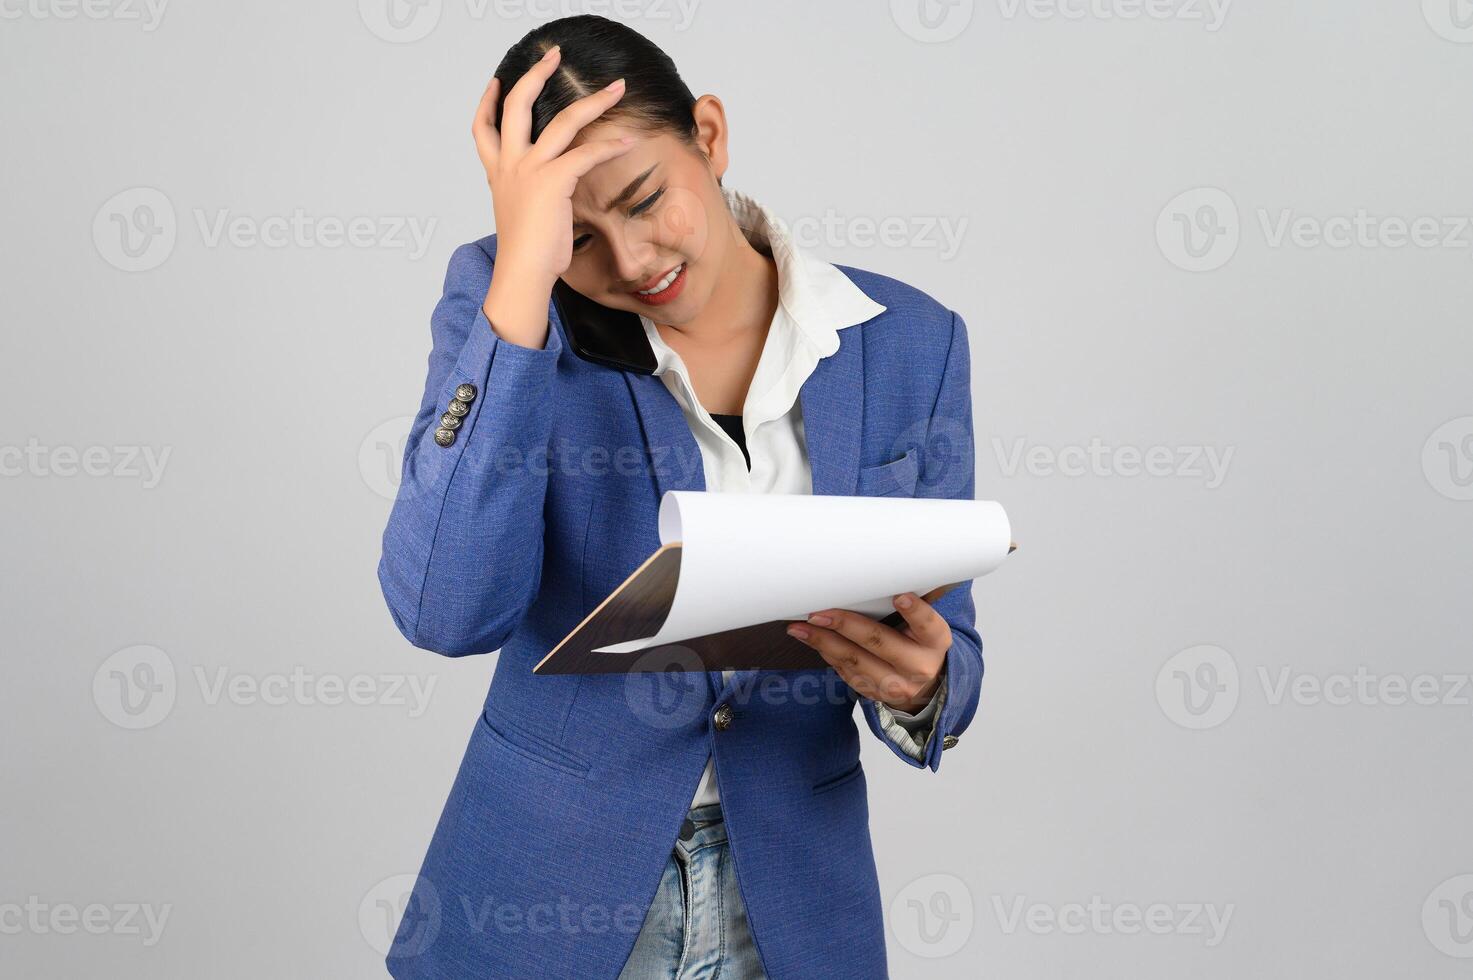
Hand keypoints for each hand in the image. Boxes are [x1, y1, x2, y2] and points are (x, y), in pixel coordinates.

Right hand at [472, 44, 637, 287]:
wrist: (522, 274)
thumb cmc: (528, 256)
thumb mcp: (523, 217)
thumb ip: (532, 196)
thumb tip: (549, 197)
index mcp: (499, 173)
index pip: (483, 129)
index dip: (487, 102)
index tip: (496, 83)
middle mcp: (510, 165)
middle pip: (517, 105)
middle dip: (536, 74)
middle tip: (553, 55)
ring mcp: (529, 169)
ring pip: (563, 120)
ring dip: (594, 100)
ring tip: (616, 88)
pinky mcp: (553, 180)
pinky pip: (588, 152)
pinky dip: (611, 144)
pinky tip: (629, 140)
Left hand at [786, 591, 952, 713]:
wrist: (925, 685)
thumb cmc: (920, 644)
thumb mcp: (926, 625)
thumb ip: (913, 603)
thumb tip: (895, 570)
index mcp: (935, 641)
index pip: (928, 625)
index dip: (914, 611)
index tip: (900, 596)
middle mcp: (918, 665)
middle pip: (879, 642)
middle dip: (845, 625)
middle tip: (819, 613)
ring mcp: (895, 684)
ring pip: (854, 661)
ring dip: (823, 642)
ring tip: (801, 627)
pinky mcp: (874, 692)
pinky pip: (845, 671)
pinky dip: (826, 653)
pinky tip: (811, 639)